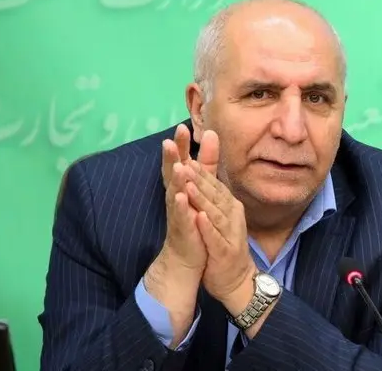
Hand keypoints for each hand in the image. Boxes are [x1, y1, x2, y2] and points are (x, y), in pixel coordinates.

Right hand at [151, 125, 219, 275]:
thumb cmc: (194, 216)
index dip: (180, 146)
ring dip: (175, 180)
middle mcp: (176, 195)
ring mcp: (178, 212)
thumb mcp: (202, 184)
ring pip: (174, 193)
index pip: (180, 160)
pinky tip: (181, 197)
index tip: (182, 127)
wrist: (188, 254)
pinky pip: (181, 216)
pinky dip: (181, 207)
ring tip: (177, 167)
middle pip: (172, 173)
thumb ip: (207, 161)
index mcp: (181, 184)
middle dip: (171, 158)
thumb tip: (211, 132)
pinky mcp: (183, 229)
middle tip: (170, 141)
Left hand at [185, 157, 256, 309]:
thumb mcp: (218, 216)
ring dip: (202, 199)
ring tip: (188, 184)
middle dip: (199, 178)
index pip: (214, 184)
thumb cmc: (223, 244)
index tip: (185, 155)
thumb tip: (200, 170)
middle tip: (184, 162)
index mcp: (229, 206)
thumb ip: (211, 194)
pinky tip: (198, 217)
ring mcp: (230, 234)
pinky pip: (216, 237)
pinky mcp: (225, 252)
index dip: (200, 170)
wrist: (236, 279)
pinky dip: (207, 226)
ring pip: (215, 213)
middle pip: (214, 194)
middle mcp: (232, 216)